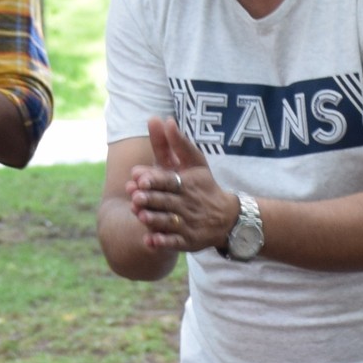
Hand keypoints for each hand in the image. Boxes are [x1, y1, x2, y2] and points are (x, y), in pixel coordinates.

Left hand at [129, 117, 238, 253]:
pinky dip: (162, 242)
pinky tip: (150, 241)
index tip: (139, 178)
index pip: (170, 181)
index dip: (155, 179)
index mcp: (187, 184)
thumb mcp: (195, 163)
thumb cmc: (205, 186)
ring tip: (140, 216)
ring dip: (154, 219)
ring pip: (168, 222)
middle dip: (151, 200)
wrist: (227, 218)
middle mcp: (187, 204)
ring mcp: (188, 224)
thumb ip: (177, 143)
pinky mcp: (187, 241)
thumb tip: (164, 119)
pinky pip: (174, 243)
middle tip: (135, 198)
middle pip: (166, 201)